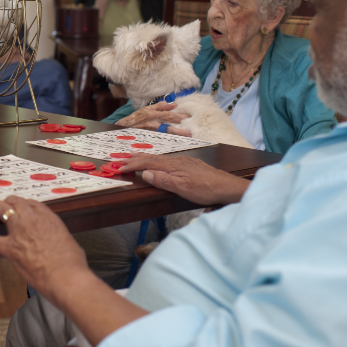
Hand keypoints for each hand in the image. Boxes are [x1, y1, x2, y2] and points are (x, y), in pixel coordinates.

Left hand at [0, 195, 91, 305]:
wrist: (65, 276)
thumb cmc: (72, 264)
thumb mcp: (70, 242)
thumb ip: (61, 239)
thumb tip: (60, 244)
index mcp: (50, 219)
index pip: (34, 205)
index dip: (27, 205)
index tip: (24, 207)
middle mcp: (33, 220)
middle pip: (17, 202)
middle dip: (11, 202)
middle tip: (6, 203)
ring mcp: (20, 231)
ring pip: (3, 210)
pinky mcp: (11, 248)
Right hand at [116, 100, 192, 135]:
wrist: (122, 127)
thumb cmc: (136, 118)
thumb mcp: (146, 109)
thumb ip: (160, 106)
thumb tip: (172, 104)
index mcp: (152, 114)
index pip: (168, 115)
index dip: (178, 116)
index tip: (188, 117)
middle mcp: (151, 123)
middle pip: (167, 127)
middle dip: (179, 130)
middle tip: (190, 133)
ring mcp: (148, 132)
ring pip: (164, 134)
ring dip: (175, 136)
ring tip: (185, 138)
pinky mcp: (146, 138)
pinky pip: (158, 140)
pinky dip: (167, 142)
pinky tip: (174, 144)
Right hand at [119, 154, 249, 205]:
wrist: (227, 187)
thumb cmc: (205, 189)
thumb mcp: (182, 188)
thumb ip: (163, 180)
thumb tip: (145, 173)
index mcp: (172, 165)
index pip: (147, 163)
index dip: (133, 165)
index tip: (119, 167)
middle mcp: (176, 160)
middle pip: (152, 158)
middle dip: (135, 158)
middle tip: (121, 159)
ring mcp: (183, 162)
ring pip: (159, 158)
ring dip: (145, 159)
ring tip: (135, 157)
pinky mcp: (189, 165)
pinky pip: (167, 161)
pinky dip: (156, 161)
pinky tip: (157, 164)